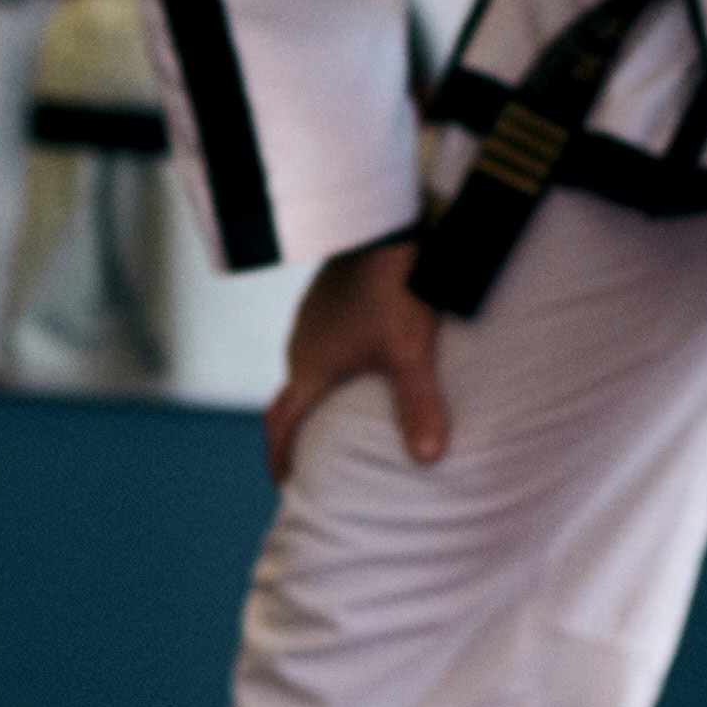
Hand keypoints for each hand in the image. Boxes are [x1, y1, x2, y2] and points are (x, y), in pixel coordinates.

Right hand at [264, 239, 444, 482]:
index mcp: (309, 368)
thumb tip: (427, 459)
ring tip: (347, 414)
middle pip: (294, 397)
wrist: (382, 221)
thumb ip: (417, 405)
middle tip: (322, 457)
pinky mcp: (326, 296)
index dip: (279, 458)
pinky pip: (323, 342)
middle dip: (303, 429)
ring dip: (321, 394)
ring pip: (309, 367)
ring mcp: (310, 318)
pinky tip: (364, 363)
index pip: (279, 424)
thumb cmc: (392, 288)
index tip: (286, 485)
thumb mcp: (409, 352)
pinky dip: (335, 365)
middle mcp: (300, 346)